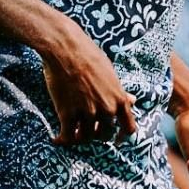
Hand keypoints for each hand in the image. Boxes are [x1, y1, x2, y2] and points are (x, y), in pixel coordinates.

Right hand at [39, 25, 135, 144]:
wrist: (66, 48)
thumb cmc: (88, 55)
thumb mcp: (110, 73)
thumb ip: (119, 91)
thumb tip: (132, 100)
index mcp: (119, 99)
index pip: (128, 128)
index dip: (122, 136)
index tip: (116, 139)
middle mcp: (106, 109)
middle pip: (105, 135)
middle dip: (97, 134)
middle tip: (88, 130)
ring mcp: (87, 113)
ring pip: (86, 137)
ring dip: (79, 137)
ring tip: (72, 134)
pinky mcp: (68, 114)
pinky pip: (67, 135)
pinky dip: (62, 140)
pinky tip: (57, 139)